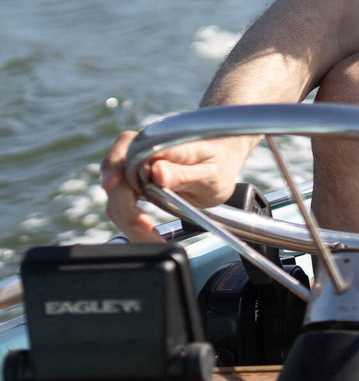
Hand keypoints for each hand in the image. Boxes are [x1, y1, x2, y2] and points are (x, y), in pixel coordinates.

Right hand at [101, 130, 252, 242]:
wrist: (224, 162)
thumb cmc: (220, 162)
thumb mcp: (210, 173)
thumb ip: (184, 173)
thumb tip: (156, 171)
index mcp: (161, 142)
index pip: (127, 151)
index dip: (113, 168)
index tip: (112, 187)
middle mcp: (143, 152)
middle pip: (117, 179)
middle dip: (126, 208)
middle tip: (145, 228)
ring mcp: (136, 169)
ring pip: (117, 197)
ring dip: (129, 221)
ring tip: (153, 238)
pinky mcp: (135, 185)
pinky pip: (124, 206)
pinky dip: (133, 224)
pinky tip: (149, 235)